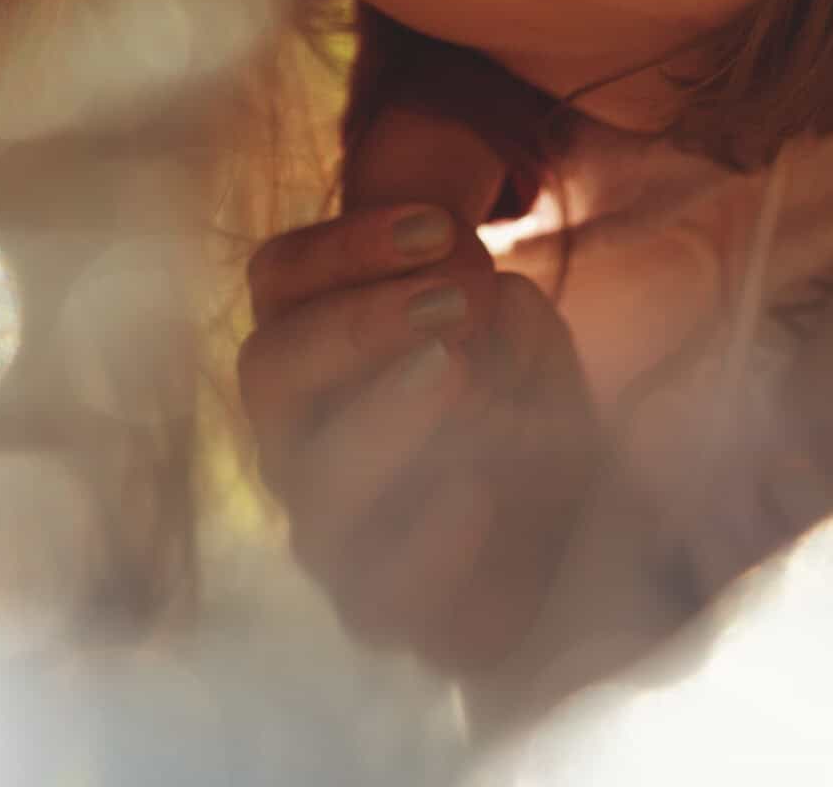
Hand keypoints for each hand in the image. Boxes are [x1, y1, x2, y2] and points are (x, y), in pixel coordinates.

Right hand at [239, 108, 601, 671]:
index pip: (280, 277)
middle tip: (453, 296)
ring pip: (315, 480)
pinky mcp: (382, 608)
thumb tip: (476, 293)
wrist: (561, 526)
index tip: (441, 224)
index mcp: (309, 344)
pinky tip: (475, 494)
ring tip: (457, 370)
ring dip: (385, 416)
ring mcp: (328, 524)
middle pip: (271, 367)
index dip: (347, 243)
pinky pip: (379, 592)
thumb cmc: (519, 396)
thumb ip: (491, 298)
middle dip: (358, 324)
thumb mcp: (518, 327)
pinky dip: (427, 541)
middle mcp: (296, 434)